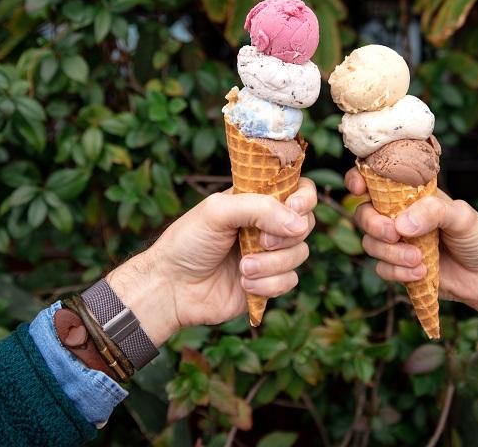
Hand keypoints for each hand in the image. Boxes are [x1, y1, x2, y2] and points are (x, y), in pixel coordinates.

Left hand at [106, 178, 316, 344]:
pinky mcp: (269, 283)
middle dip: (285, 236)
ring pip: (300, 254)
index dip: (304, 198)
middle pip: (305, 224)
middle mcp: (267, 226)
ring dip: (272, 264)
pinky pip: (290, 281)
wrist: (171, 287)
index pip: (298, 190)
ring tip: (243, 269)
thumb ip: (259, 208)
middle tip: (259, 243)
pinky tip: (244, 285)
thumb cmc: (187, 242)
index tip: (294, 207)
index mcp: (256, 201)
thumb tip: (298, 223)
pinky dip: (268, 284)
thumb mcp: (217, 212)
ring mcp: (269, 255)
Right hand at [345, 168, 477, 314]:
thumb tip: (401, 224)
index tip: (359, 187)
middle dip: (372, 223)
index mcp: (413, 195)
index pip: (377, 181)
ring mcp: (398, 243)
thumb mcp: (463, 216)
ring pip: (370, 243)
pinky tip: (420, 272)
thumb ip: (433, 212)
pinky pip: (382, 268)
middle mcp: (400, 216)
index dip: (359, 179)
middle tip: (393, 234)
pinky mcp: (400, 268)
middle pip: (364, 213)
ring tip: (419, 259)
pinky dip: (397, 272)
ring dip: (390, 253)